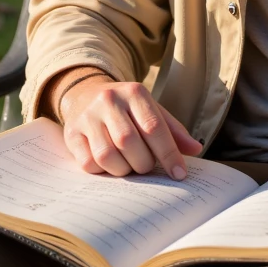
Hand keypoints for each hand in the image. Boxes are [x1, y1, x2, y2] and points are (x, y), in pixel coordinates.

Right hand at [54, 71, 201, 180]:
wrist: (86, 94)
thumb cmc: (127, 109)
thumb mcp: (152, 111)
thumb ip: (173, 131)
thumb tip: (195, 150)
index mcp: (134, 92)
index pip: (154, 127)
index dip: (169, 154)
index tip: (179, 174)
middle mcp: (108, 100)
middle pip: (129, 142)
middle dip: (143, 163)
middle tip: (146, 166)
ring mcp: (87, 117)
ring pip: (107, 155)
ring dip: (123, 169)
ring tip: (128, 165)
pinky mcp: (72, 133)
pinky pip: (88, 163)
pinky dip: (102, 171)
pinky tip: (109, 164)